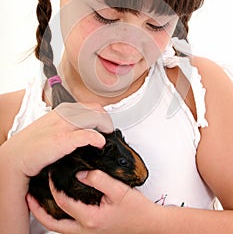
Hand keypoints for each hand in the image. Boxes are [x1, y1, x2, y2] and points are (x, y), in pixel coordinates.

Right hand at [0, 102, 112, 177]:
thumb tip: (79, 129)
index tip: (104, 124)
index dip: (101, 115)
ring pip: (95, 118)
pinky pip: (88, 135)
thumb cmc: (32, 144)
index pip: (89, 106)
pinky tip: (100, 144)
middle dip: (106, 119)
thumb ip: (65, 124)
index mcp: (62, 111)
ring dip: (105, 127)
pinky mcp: (63, 140)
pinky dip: (98, 138)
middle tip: (108, 131)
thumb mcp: (51, 127)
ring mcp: (64, 126)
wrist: (16, 156)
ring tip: (106, 137)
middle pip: (96, 109)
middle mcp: (64, 115)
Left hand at [27, 170, 155, 233]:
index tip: (51, 175)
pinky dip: (59, 218)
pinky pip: (69, 227)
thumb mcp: (119, 190)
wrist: (148, 224)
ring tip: (37, 205)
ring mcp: (88, 232)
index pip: (64, 202)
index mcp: (91, 218)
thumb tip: (81, 172)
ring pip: (59, 228)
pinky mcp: (92, 231)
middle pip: (53, 223)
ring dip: (46, 217)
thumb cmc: (137, 210)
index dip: (55, 187)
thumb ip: (98, 179)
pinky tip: (59, 209)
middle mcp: (86, 229)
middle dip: (39, 211)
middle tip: (30, 198)